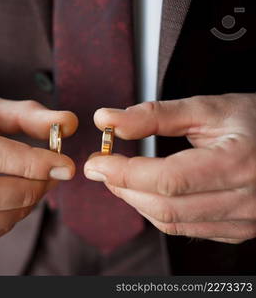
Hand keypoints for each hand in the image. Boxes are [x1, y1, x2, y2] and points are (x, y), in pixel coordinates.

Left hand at [85, 94, 255, 243]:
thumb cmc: (255, 122)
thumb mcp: (208, 108)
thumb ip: (156, 115)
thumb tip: (108, 120)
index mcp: (237, 164)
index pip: (167, 180)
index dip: (125, 173)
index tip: (97, 161)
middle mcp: (244, 200)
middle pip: (165, 206)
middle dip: (124, 188)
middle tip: (103, 168)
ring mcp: (243, 221)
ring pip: (171, 222)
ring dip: (136, 201)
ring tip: (120, 177)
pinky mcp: (237, 230)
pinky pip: (185, 229)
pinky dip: (157, 211)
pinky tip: (147, 192)